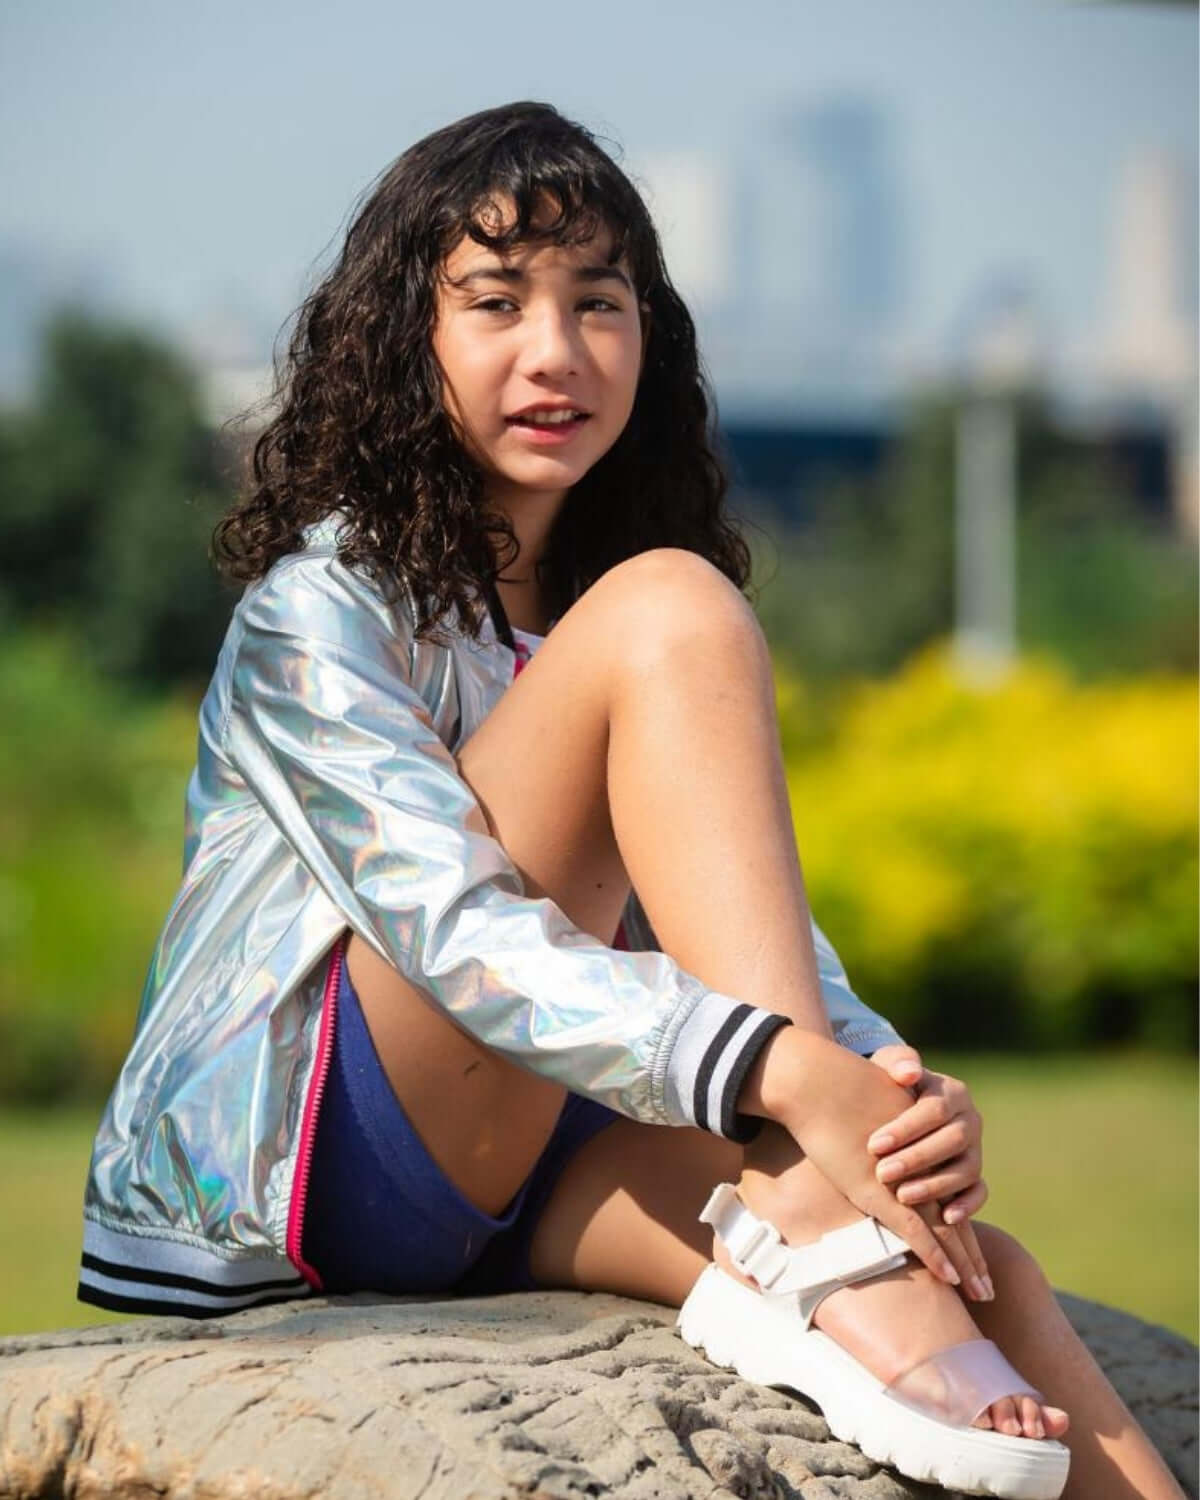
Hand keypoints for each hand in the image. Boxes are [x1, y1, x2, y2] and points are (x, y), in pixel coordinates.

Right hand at [762, 1031, 989, 1294]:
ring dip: (964, 1263)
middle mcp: (922, 1165)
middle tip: (987, 1291)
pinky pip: (916, 1230)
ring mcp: (904, 1180)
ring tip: (982, 1293)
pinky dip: (935, 1255)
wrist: (820, 1083)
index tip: (978, 1261)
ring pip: (945, 1230)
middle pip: (955, 1218)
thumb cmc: (839, 1091)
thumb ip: (883, 1129)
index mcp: (923, 1148)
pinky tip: (951, 1277)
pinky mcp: (882, 1190)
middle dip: (972, 1258)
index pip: (952, 1194)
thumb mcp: (875, 1109)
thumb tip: (887, 1131)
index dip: (963, 1228)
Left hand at [867, 1044, 987, 1223]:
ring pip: (968, 1169)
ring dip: (936, 1185)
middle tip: (883, 1173)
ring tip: (902, 1197)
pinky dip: (968, 1205)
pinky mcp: (976, 1174)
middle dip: (917, 1159)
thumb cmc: (888, 1087)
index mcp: (951, 1092)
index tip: (873, 1145)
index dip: (905, 1129)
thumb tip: (909, 1072)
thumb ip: (897, 1062)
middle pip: (953, 1140)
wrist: (897, 1108)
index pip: (934, 1110)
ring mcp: (976, 1149)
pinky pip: (980, 1191)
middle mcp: (970, 1119)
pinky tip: (945, 1218)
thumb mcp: (889, 1067)